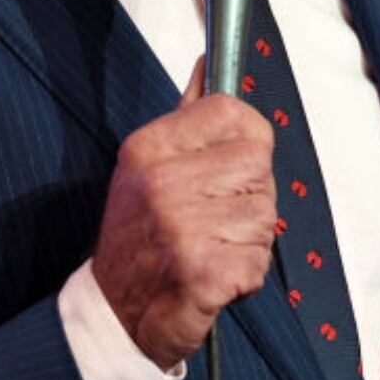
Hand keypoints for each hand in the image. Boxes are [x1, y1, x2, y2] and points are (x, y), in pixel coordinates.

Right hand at [91, 58, 275, 369]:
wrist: (113, 313)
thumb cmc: (139, 238)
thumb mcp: (148, 167)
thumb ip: (187, 118)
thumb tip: (208, 67)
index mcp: (149, 148)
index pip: (233, 113)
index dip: (247, 139)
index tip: (230, 164)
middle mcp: (163, 182)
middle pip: (259, 164)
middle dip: (250, 196)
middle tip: (213, 218)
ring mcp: (183, 226)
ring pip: (266, 216)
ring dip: (248, 241)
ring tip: (209, 248)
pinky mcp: (204, 271)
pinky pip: (259, 261)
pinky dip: (244, 278)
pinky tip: (212, 277)